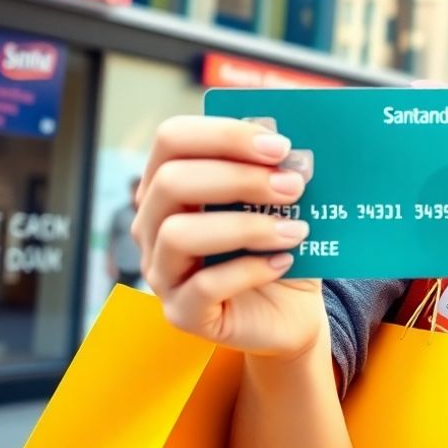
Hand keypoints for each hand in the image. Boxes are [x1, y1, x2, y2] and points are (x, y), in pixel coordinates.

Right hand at [133, 116, 324, 359]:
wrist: (289, 309)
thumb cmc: (277, 244)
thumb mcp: (280, 202)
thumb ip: (277, 172)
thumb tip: (293, 153)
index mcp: (169, 181)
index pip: (172, 138)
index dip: (224, 134)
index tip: (279, 147)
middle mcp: (152, 223)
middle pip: (171, 181)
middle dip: (239, 178)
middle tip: (293, 186)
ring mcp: (160, 270)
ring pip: (178, 234)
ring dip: (246, 227)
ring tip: (295, 230)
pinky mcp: (180, 312)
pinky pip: (203, 286)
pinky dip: (250, 270)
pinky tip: (284, 262)